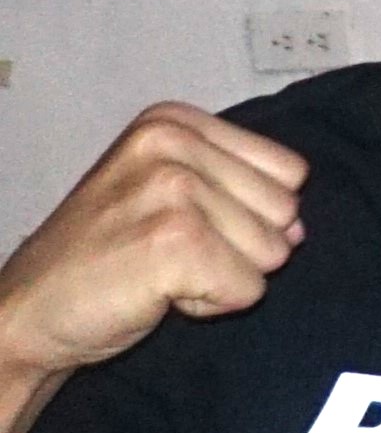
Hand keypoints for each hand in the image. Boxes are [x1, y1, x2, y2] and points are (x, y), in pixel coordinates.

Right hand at [0, 106, 306, 379]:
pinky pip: (249, 289)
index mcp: (173, 121)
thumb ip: (239, 191)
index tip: (179, 224)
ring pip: (274, 253)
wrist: (28, 311)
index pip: (289, 172)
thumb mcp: (164, 193)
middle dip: (239, 246)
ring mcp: (171, 189)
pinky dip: (210, 304)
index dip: (246, 213)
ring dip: (223, 276)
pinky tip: (157, 294)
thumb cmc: (102, 256)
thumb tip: (299, 227)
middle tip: (167, 253)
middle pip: (286, 211)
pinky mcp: (174, 242)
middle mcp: (171, 142)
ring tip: (160, 271)